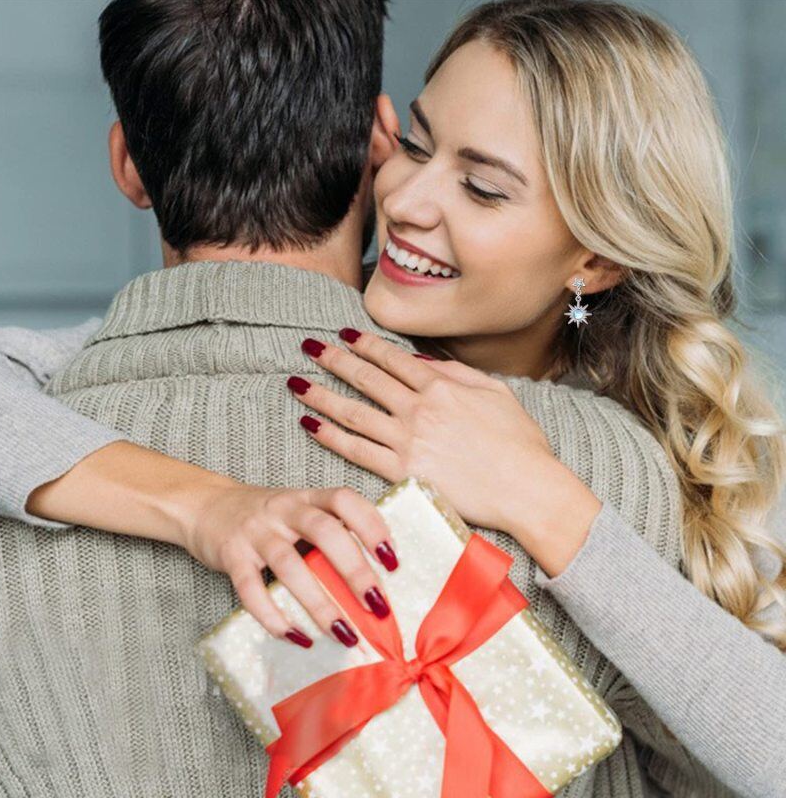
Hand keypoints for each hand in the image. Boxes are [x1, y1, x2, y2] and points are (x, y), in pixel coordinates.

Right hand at [183, 481, 399, 647]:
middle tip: (377, 606)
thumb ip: (331, 532)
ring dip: (320, 603)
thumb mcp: (300, 510)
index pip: (345, 500)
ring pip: (290, 565)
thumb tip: (375, 577)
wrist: (204, 505)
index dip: (372, 526)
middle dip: (354, 570)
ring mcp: (256, 531)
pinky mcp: (231, 555)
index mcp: (307, 496)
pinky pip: (251, 589)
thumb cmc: (266, 517)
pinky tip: (296, 637)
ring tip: (343, 633)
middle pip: (325, 532)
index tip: (392, 560)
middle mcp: (284, 508)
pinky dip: (274, 616)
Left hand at [292, 329, 576, 538]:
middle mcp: (419, 409)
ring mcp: (408, 440)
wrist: (527, 489)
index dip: (364, 345)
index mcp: (441, 387)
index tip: (344, 335)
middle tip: (308, 347)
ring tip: (296, 383)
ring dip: (321, 395)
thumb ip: (456, 372)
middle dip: (334, 360)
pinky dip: (331, 436)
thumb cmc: (519, 442)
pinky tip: (310, 423)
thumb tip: (420, 361)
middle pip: (366, 379)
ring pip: (353, 412)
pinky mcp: (402, 473)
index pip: (392, 359)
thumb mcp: (495, 392)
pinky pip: (357, 451)